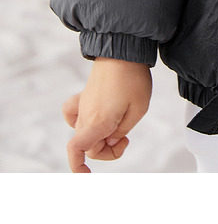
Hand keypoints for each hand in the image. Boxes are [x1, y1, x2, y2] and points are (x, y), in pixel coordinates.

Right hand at [63, 58, 151, 172]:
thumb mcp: (138, 110)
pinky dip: (81, 121)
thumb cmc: (133, 78)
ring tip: (118, 128)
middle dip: (107, 150)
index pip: (77, 149)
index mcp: (98, 121)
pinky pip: (73, 114)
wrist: (123, 49)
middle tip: (125, 139)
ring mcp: (83, 105)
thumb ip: (121, 131)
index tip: (87, 174)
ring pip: (84, 132)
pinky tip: (95, 118)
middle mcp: (86, 115)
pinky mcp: (85, 95)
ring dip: (100, 137)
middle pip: (89, 145)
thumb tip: (109, 142)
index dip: (78, 166)